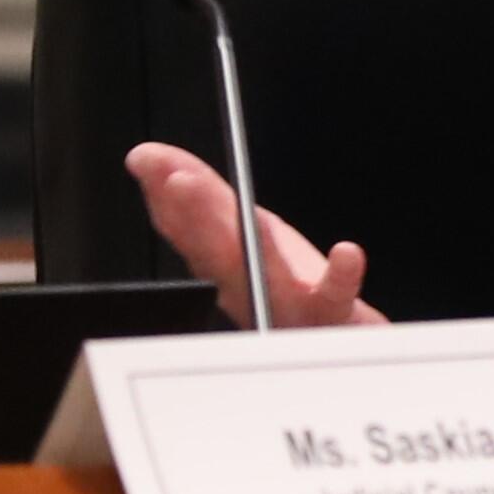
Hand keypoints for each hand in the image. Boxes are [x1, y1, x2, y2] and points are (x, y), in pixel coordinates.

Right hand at [124, 142, 383, 327]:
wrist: (335, 336)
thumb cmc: (288, 291)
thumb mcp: (247, 231)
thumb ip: (207, 200)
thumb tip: (154, 158)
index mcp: (220, 266)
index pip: (185, 227)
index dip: (165, 194)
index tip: (146, 159)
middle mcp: (245, 288)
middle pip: (214, 251)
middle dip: (195, 215)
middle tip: (178, 179)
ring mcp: (286, 304)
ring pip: (264, 275)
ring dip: (252, 246)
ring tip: (247, 214)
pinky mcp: (330, 314)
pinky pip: (334, 297)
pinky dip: (340, 276)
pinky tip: (347, 252)